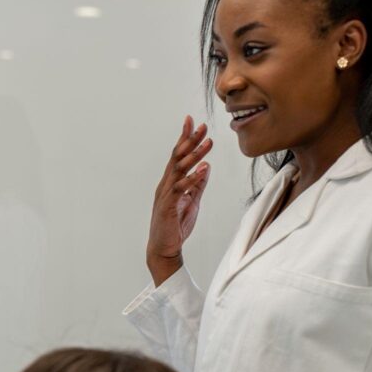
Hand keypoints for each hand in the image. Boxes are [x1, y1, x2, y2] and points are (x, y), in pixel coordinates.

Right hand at [147, 115, 212, 285]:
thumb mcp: (192, 201)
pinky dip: (192, 178)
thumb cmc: (175, 226)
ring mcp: (165, 195)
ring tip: (208, 143)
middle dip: (189, 140)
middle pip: (177, 158)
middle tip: (202, 126)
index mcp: (170, 183)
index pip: (178, 156)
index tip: (193, 122)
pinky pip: (181, 189)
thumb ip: (198, 184)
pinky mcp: (167, 206)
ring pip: (179, 170)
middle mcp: (165, 185)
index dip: (185, 138)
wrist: (164, 248)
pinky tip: (203, 169)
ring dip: (194, 155)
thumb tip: (206, 166)